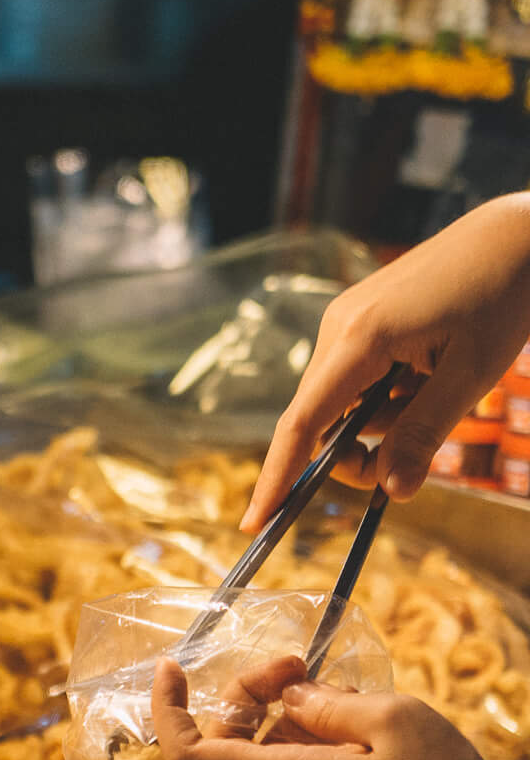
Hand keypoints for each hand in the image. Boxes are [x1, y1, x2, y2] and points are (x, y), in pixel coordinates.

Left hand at [150, 654, 482, 759]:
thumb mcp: (395, 720)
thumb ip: (331, 705)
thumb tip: (291, 700)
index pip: (189, 756)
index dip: (167, 711)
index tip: (173, 669)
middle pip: (231, 748)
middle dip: (252, 698)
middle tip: (301, 668)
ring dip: (287, 725)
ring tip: (350, 703)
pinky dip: (307, 755)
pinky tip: (359, 742)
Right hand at [244, 194, 529, 530]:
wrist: (516, 235)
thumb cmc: (501, 296)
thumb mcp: (471, 374)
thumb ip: (425, 433)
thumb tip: (393, 492)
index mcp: (359, 338)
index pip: (303, 422)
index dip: (278, 477)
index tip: (255, 524)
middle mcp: (339, 327)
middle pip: (323, 420)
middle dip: (360, 452)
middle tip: (414, 463)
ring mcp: (347, 321)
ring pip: (346, 403)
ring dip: (385, 421)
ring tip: (441, 391)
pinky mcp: (363, 320)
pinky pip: (360, 379)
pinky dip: (390, 397)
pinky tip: (430, 373)